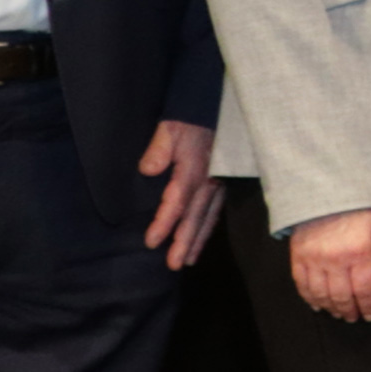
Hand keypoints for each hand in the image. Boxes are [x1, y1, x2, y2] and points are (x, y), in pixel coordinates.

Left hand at [138, 122, 224, 268]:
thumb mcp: (170, 128)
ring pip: (208, 217)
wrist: (216, 106)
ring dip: (198, 240)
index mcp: (193, 172)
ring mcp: (218, 183)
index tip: (152, 242)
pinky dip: (209, 226)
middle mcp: (208, 182)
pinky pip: (216, 209)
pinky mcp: (223, 181)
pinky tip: (203, 236)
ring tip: (188, 260)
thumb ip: (158, 149)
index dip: (164, 223)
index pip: (177, 203)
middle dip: (185, 242)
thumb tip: (147, 170)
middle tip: (175, 265)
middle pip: (196, 218)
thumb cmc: (189, 119)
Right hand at [290, 209, 370, 321]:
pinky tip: (318, 305)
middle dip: (349, 311)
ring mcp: (315, 259)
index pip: (365, 289)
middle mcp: (336, 259)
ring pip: (322, 294)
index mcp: (359, 253)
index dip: (368, 306)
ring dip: (331, 308)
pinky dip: (309, 298)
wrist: (326, 193)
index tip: (370, 316)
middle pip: (342, 296)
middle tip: (353, 318)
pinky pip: (302, 284)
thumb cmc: (356, 213)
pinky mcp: (298, 256)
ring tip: (337, 313)